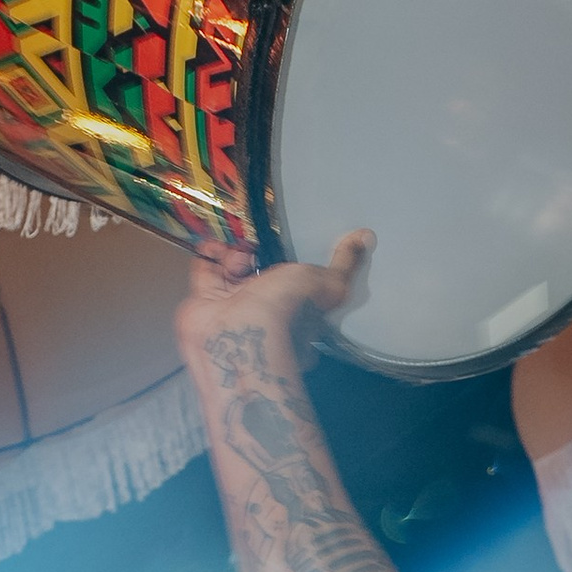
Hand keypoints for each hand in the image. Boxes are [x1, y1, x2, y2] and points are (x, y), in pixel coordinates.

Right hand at [174, 230, 370, 369]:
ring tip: (241, 254)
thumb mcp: (328, 284)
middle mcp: (263, 307)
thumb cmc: (286, 311)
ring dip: (236, 252)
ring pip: (233, 266)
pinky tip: (217, 248)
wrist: (235, 334)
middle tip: (257, 246)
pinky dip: (210, 253)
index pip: (295, 279)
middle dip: (259, 253)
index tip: (291, 240)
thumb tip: (367, 236)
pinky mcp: (204, 298)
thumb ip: (346, 263)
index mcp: (294, 305)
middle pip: (261, 271)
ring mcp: (232, 303)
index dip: (292, 260)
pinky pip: (205, 268)